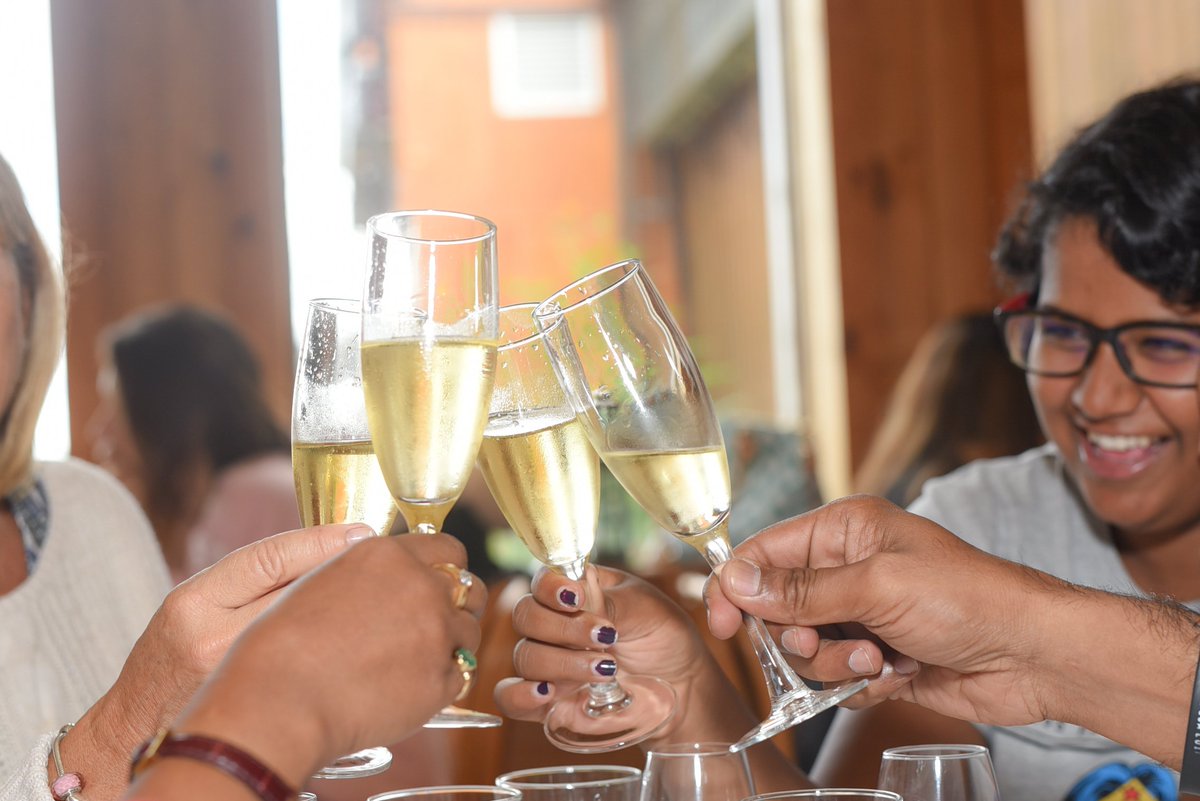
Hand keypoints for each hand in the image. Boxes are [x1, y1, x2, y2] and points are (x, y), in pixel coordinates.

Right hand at [62, 524, 373, 799]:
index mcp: (195, 602)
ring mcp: (240, 678)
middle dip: (344, 575)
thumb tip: (323, 547)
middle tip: (385, 563)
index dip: (321, 540)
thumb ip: (246, 577)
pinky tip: (358, 642)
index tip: (360, 533)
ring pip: (313, 631)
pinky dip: (338, 650)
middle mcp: (215, 638)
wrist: (138, 725)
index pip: (269, 558)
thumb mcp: (192, 603)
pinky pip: (313, 668)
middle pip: (299, 592)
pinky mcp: (259, 709)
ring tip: (378, 599)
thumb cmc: (168, 660)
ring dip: (349, 612)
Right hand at [166, 532, 484, 785]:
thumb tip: (401, 571)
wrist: (279, 699)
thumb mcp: (323, 580)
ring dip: (448, 646)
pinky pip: (457, 676)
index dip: (446, 569)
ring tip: (410, 665)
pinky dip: (438, 685)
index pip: (447, 549)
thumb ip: (371, 571)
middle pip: (469, 588)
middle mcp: (420, 586)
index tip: (440, 585)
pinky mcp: (440, 678)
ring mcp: (435, 632)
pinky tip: (404, 691)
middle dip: (459, 605)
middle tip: (436, 627)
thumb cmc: (284, 646)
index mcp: (388, 555)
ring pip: (468, 633)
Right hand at [494, 564, 725, 741]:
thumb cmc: (664, 637)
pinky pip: (511, 698)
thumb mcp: (646, 609)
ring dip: (562, 662)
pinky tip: (546, 693)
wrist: (683, 686)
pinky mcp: (547, 702)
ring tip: (606, 669)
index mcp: (576, 592)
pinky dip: (520, 694)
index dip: (550, 587)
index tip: (576, 599)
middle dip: (564, 628)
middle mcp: (554, 625)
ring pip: (524, 655)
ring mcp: (549, 663)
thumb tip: (580, 596)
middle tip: (606, 638)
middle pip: (526, 616)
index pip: (542, 580)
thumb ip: (609, 602)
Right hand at [704, 495, 1050, 726]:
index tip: (725, 624)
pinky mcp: (879, 657)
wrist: (1032, 655)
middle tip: (826, 643)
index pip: (764, 554)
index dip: (738, 587)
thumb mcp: (876, 586)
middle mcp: (848, 569)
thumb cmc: (967, 599)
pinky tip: (901, 670)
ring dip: (838, 663)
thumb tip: (737, 581)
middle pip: (779, 609)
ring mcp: (864, 615)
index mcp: (844, 531)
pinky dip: (863, 683)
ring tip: (881, 658)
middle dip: (801, 636)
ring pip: (807, 651)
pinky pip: (837, 680)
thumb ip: (801, 589)